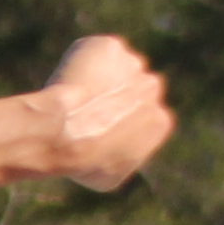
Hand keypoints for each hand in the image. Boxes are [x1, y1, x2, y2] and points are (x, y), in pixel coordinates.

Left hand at [44, 34, 172, 191]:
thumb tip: (115, 156)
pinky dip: (80, 62)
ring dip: (96, 78)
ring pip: (113, 68)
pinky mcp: (109, 47)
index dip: (116, 122)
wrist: (64, 134)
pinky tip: (65, 81)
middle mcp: (152, 88)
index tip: (96, 128)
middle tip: (81, 111)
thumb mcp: (110, 177)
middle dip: (111, 97)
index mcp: (159, 121)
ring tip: (70, 99)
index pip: (140, 117)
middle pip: (131, 89)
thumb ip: (123, 158)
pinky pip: (94, 52)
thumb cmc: (84, 162)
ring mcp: (132, 64)